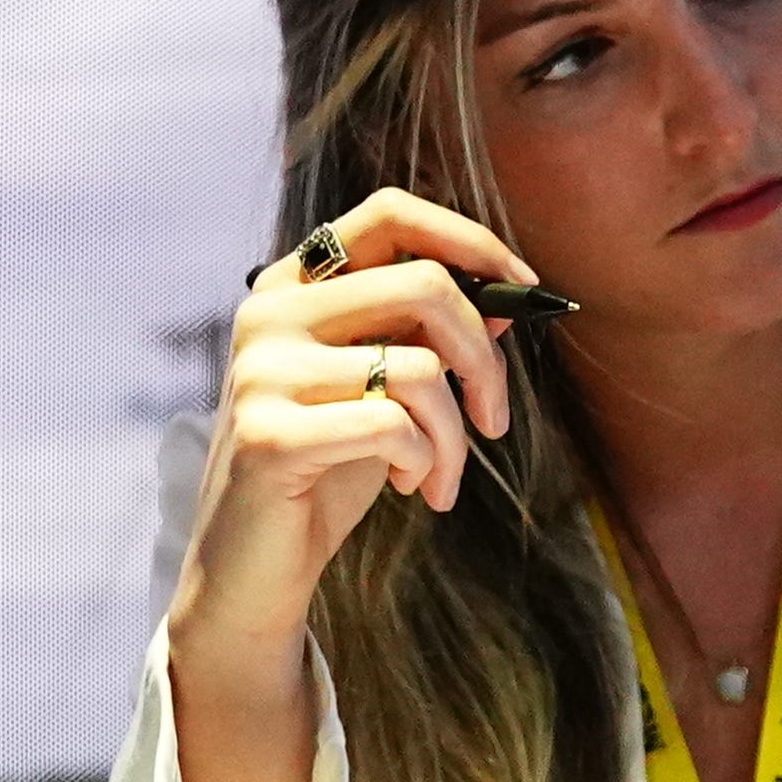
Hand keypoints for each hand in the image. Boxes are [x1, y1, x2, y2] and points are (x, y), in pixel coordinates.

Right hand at [161, 188, 531, 781]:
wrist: (255, 569)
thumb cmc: (327, 472)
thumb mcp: (386, 392)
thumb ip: (428, 337)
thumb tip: (505, 295)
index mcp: (295, 283)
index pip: (391, 213)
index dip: (471, 242)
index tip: (526, 291)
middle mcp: (270, 311)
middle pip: (425, 286)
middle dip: (487, 361)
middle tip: (497, 421)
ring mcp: (261, 370)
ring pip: (420, 369)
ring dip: (458, 438)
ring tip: (442, 479)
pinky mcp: (267, 433)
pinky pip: (394, 426)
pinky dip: (427, 464)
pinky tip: (410, 489)